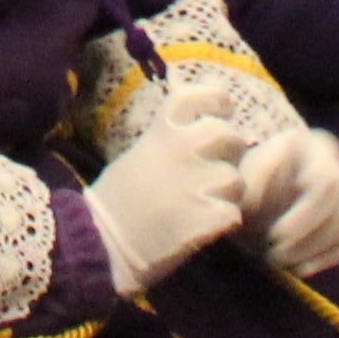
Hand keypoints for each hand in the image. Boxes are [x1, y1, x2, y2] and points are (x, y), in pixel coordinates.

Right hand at [81, 107, 253, 297]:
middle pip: (230, 135)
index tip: (222, 112)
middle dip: (231, 151)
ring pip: (235, 179)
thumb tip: (206, 113)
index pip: (203, 95)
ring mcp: (197, 183)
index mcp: (164, 129)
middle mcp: (184, 148)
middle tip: (217, 165)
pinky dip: (222, 221)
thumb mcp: (143, 151)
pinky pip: (233, 213)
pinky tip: (204, 225)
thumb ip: (174, 135)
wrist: (102, 241)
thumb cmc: (117, 196)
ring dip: (226, 192)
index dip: (218, 101)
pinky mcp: (207, 218)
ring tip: (206, 202)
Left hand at [245, 123, 338, 276]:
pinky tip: (303, 268)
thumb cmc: (251, 182)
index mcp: (310, 145)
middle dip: (308, 234)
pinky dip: (332, 256)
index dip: (305, 216)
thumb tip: (254, 204)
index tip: (276, 235)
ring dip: (317, 249)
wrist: (261, 192)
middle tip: (276, 254)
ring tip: (284, 262)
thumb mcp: (244, 176)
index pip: (325, 181)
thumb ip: (249, 186)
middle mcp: (336, 163)